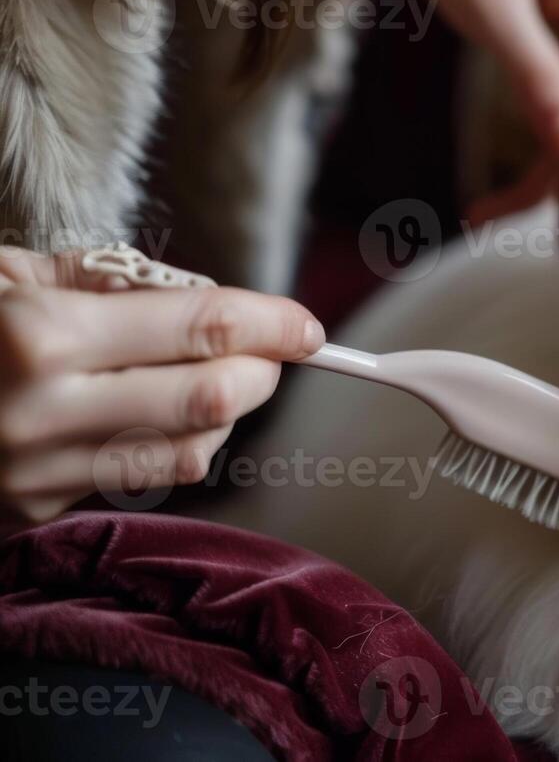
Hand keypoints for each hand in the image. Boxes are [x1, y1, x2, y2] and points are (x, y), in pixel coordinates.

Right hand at [0, 249, 323, 522]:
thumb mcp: (14, 273)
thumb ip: (117, 281)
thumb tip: (209, 296)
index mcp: (45, 335)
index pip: (203, 328)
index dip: (273, 323)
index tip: (305, 326)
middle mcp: (48, 411)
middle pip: (214, 396)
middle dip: (262, 370)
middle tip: (267, 351)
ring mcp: (41, 470)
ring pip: (193, 451)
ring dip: (229, 413)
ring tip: (214, 379)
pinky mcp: (37, 509)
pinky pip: (147, 478)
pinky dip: (181, 443)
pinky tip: (166, 414)